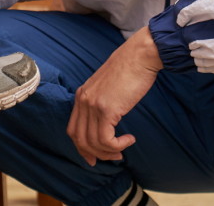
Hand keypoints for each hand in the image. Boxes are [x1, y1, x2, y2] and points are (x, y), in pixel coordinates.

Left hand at [67, 28, 161, 164]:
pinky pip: (105, 139)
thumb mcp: (108, 87)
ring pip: (92, 142)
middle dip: (95, 154)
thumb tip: (107, 124)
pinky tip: (129, 139)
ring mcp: (93, 104)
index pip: (73, 129)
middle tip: (113, 157)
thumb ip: (101, 103)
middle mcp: (83, 100)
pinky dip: (117, 145)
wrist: (140, 56)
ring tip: (123, 149)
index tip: (94, 158)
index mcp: (82, 95)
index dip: (82, 147)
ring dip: (109, 151)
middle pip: (79, 139)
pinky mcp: (106, 109)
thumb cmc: (130, 70)